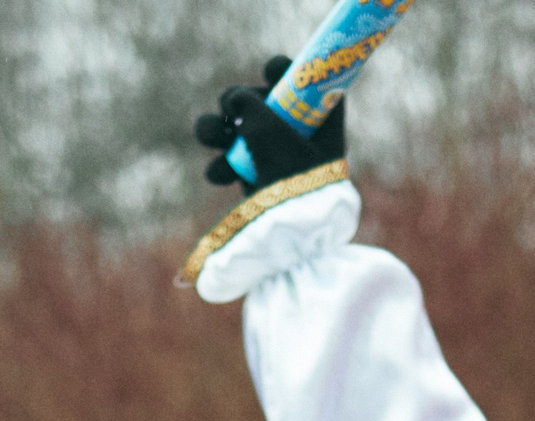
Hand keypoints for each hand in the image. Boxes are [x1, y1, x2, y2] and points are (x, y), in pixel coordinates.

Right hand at [194, 55, 346, 191]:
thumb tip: (233, 100)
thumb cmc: (290, 180)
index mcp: (320, 123)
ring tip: (213, 137)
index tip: (269, 72)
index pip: (304, 83)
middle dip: (236, 101)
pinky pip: (227, 161)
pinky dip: (220, 166)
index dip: (283, 71)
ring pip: (234, 128)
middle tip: (230, 109)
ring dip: (215, 128)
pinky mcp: (252, 178)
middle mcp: (297, 137)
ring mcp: (272, 157)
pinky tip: (221, 176)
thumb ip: (250, 105)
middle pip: (258, 99)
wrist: (288, 236)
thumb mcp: (271, 132)